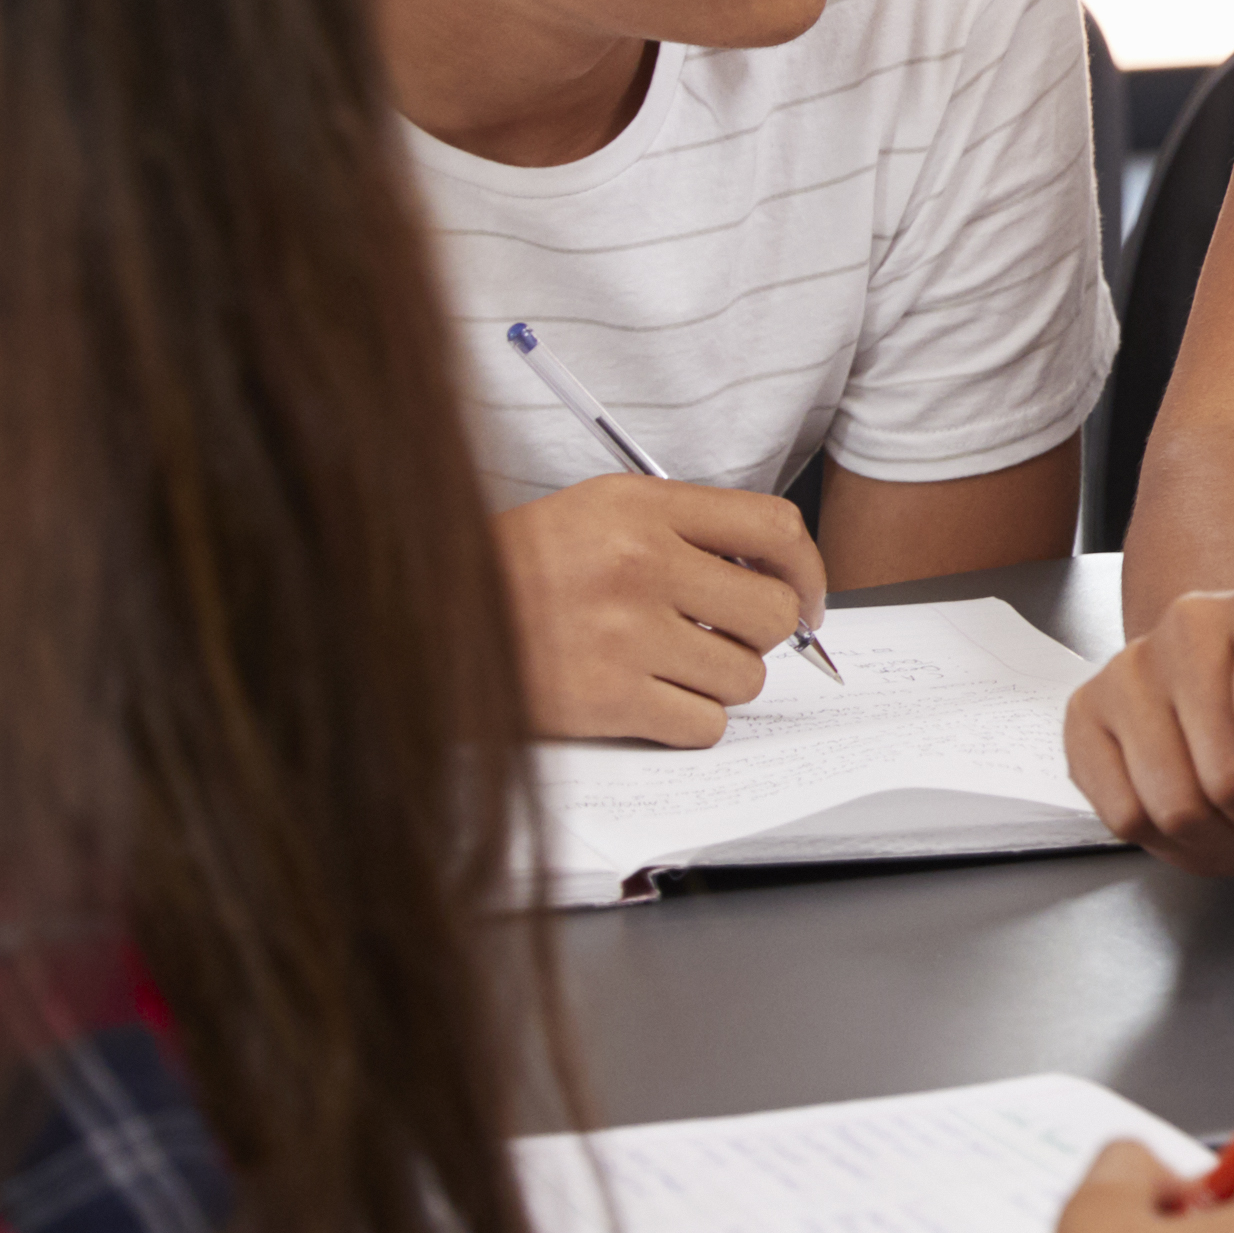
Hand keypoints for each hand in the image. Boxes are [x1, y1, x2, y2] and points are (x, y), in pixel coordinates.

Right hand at [498, 478, 825, 746]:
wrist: (425, 620)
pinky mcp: (609, 699)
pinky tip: (653, 702)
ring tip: (675, 668)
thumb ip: (685, 530)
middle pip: (775, 611)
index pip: (774, 529)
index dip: (808, 570)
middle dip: (766, 635)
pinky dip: (690, 722)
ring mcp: (625, 633)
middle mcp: (641, 563)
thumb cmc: (518, 569)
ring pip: (746, 676)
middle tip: (734, 641)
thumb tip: (776, 574)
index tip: (806, 597)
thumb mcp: (599, 513)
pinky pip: (704, 724)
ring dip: (722, 681)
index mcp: (643, 508)